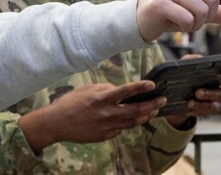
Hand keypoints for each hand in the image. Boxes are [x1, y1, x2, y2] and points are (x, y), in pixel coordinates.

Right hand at [18, 81, 163, 153]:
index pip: (126, 91)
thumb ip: (104, 89)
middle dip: (152, 105)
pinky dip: (127, 123)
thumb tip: (117, 90)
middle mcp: (108, 113)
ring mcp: (108, 126)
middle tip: (162, 100)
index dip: (141, 87)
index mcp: (103, 98)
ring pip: (133, 122)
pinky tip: (130, 119)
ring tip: (153, 110)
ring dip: (145, 116)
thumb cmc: (70, 103)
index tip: (152, 85)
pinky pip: (121, 129)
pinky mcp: (105, 136)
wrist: (57, 124)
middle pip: (136, 110)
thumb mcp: (86, 89)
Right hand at [136, 0, 220, 41]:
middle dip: (206, 15)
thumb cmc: (173, 10)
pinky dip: (185, 27)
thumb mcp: (202, 10)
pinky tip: (173, 23)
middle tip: (191, 16)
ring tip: (181, 20)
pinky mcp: (161, 2)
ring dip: (195, 23)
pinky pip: (188, 19)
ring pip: (201, 10)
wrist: (141, 19)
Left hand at [166, 51, 220, 127]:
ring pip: (219, 96)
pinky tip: (190, 104)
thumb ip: (191, 60)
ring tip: (197, 93)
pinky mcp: (211, 110)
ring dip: (209, 94)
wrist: (179, 98)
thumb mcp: (187, 67)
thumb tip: (195, 59)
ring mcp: (220, 99)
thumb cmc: (188, 78)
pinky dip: (199, 106)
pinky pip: (208, 109)